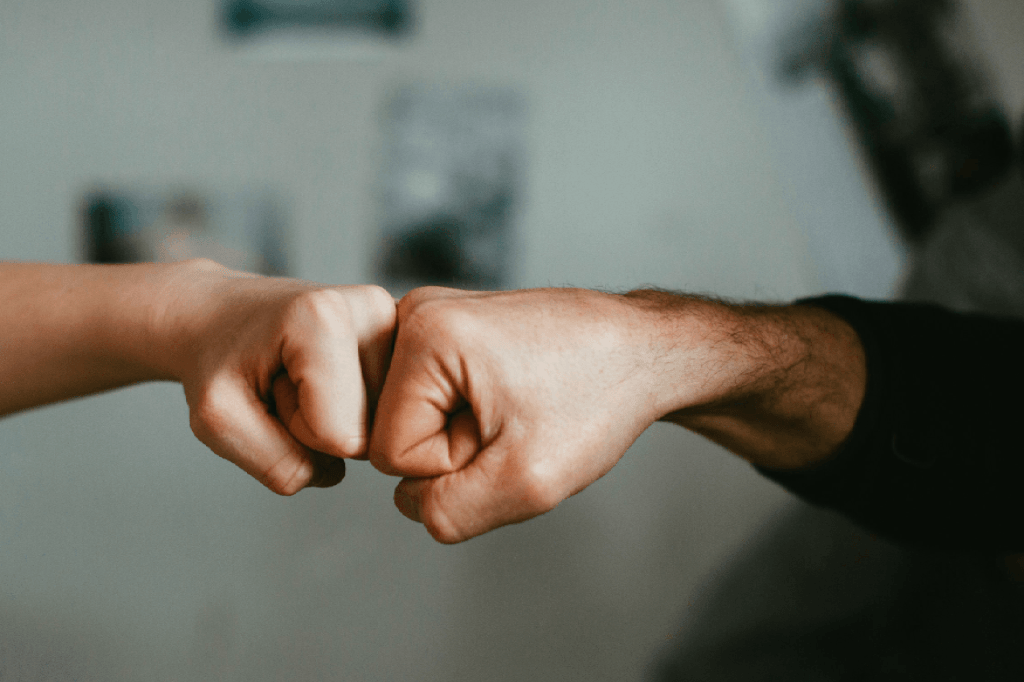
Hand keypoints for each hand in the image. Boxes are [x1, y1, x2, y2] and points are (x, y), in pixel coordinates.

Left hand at [161, 261, 395, 493]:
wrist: (216, 314)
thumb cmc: (214, 359)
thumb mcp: (217, 421)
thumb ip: (278, 463)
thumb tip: (337, 471)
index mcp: (325, 317)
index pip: (341, 436)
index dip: (296, 432)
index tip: (270, 389)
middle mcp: (373, 308)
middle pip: (370, 431)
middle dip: (319, 426)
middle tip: (284, 382)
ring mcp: (396, 318)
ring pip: (384, 423)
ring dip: (336, 416)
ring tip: (299, 375)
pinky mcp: (404, 333)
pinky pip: (390, 408)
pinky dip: (355, 406)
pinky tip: (328, 375)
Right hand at [368, 286, 667, 542]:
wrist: (644, 350)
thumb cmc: (599, 395)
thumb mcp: (527, 480)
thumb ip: (448, 511)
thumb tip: (410, 501)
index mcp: (423, 333)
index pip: (391, 453)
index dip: (454, 464)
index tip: (511, 430)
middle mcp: (416, 312)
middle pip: (396, 432)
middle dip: (458, 447)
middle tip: (518, 420)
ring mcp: (431, 317)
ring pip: (416, 421)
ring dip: (467, 433)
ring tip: (518, 406)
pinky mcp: (447, 330)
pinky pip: (434, 402)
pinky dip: (472, 415)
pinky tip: (512, 397)